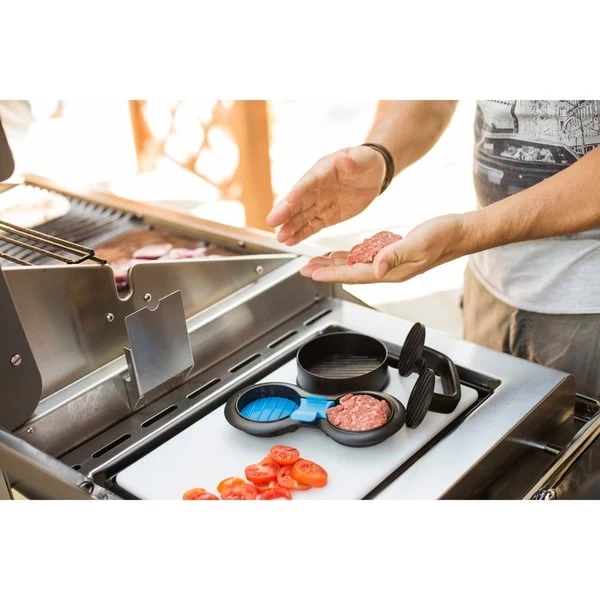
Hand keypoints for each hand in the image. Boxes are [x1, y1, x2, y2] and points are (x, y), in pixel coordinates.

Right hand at [266, 145, 385, 244]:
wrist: (373, 175)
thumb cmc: (366, 162)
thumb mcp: (363, 158)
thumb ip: (352, 160)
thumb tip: (343, 159)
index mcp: (323, 171)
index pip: (309, 182)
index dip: (299, 191)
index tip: (289, 200)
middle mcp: (316, 187)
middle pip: (298, 201)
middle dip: (285, 212)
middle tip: (272, 221)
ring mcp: (320, 203)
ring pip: (302, 216)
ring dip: (290, 227)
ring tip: (280, 237)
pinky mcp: (326, 216)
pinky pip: (312, 226)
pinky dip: (301, 234)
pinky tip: (290, 241)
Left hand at [300, 214, 465, 282]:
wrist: (460, 234)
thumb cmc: (443, 237)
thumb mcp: (419, 243)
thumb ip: (396, 255)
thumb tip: (376, 267)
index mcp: (391, 271)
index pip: (354, 275)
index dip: (331, 274)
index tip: (312, 274)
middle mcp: (388, 270)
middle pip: (350, 274)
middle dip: (326, 272)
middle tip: (304, 269)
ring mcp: (390, 264)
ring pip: (355, 267)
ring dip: (334, 266)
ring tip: (316, 264)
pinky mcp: (393, 255)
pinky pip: (365, 259)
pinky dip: (350, 257)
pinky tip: (342, 255)